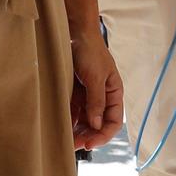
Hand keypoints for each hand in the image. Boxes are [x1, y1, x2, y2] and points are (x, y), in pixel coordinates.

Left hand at [70, 32, 123, 150]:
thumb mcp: (95, 77)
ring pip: (84, 120)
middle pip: (98, 124)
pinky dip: (68, 120)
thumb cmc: (90, 51)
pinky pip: (73, 111)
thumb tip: (96, 125)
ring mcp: (87, 95)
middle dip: (88, 136)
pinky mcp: (74, 92)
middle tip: (74, 145)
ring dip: (77, 131)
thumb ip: (96, 101)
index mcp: (114, 93)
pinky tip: (60, 127)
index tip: (90, 143)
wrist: (74, 31)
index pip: (113, 121)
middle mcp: (102, 97)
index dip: (103, 135)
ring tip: (65, 140)